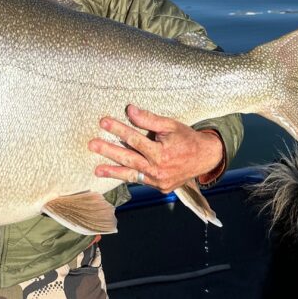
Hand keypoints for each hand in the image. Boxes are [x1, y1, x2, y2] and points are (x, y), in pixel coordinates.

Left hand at [88, 104, 222, 193]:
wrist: (205, 158)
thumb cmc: (186, 138)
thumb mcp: (170, 125)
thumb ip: (148, 120)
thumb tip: (129, 110)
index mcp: (161, 153)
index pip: (134, 139)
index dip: (118, 130)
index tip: (103, 122)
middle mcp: (158, 169)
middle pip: (129, 158)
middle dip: (109, 151)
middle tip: (92, 145)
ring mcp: (158, 181)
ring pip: (131, 174)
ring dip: (113, 171)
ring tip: (97, 170)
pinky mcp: (159, 188)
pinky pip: (139, 181)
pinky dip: (126, 178)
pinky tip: (114, 175)